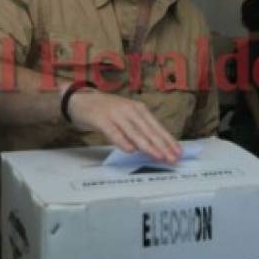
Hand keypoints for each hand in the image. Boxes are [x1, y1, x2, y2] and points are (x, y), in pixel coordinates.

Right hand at [67, 89, 181, 162]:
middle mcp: (129, 110)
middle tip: (172, 158)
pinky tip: (131, 150)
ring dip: (148, 146)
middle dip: (162, 146)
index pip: (156, 127)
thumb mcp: (126, 115)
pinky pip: (114, 132)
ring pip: (135, 132)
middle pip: (148, 130)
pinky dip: (123, 141)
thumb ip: (139, 128)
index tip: (178, 153)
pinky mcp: (101, 119)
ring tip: (158, 156)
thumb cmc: (106, 111)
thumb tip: (156, 146)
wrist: (80, 100)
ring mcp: (115, 114)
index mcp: (138, 109)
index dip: (168, 140)